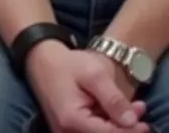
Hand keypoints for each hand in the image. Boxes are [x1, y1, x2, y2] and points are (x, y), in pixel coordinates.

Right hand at [26, 40, 147, 132]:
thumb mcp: (93, 73)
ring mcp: (64, 131)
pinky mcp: (65, 128)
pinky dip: (105, 123)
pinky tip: (114, 110)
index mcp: (72, 120)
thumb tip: (131, 121)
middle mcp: (66, 131)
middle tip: (138, 108)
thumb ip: (113, 98)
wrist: (39, 57)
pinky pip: (89, 130)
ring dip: (116, 125)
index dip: (130, 130)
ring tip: (130, 107)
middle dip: (125, 127)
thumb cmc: (65, 63)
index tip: (143, 118)